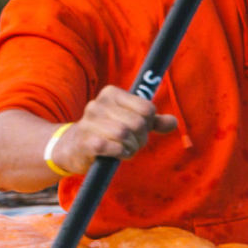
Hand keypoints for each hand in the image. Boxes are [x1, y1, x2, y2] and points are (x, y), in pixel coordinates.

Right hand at [46, 85, 177, 176]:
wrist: (74, 147)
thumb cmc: (107, 132)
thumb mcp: (131, 122)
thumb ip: (152, 122)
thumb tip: (173, 123)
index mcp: (111, 93)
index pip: (146, 108)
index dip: (149, 124)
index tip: (141, 129)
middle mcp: (98, 104)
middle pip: (138, 123)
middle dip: (141, 138)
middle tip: (134, 143)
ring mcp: (89, 122)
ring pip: (125, 134)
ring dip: (131, 147)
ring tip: (125, 149)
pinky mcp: (84, 141)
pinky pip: (111, 147)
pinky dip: (119, 153)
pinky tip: (117, 154)